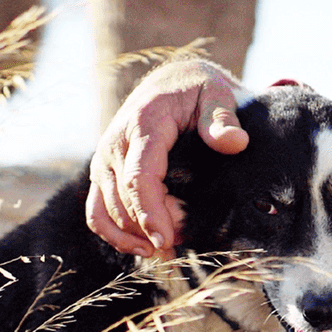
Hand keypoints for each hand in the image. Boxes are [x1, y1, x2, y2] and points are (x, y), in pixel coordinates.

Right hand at [86, 60, 248, 255]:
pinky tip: (141, 247)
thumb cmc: (197, 89)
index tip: (167, 239)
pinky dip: (113, 233)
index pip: (138, 176)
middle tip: (182, 242)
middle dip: (148, 228)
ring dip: (131, 236)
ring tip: (165, 250)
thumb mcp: (217, 94)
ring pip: (105, 210)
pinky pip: (96, 210)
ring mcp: (105, 159)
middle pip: (122, 199)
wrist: (172, 81)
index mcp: (142, 125)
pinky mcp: (104, 172)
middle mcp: (115, 144)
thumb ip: (222, 118)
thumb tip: (235, 142)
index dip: (150, 212)